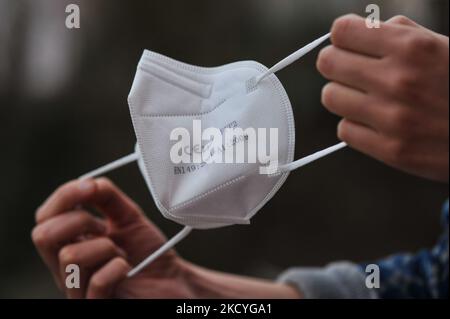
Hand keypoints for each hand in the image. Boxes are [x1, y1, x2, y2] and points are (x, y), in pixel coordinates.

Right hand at [32, 178, 300, 298]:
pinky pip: (88, 287)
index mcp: (85, 236)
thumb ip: (112, 201)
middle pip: (42, 234)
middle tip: (103, 221)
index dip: (64, 196)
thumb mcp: (134, 221)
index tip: (93, 187)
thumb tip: (95, 180)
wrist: (183, 293)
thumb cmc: (161, 257)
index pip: (49, 212)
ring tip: (122, 252)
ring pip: (64, 257)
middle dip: (71, 219)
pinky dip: (107, 271)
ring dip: (95, 245)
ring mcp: (85, 289)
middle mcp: (78, 263)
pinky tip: (126, 270)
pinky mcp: (102, 308)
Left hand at [317, 14, 448, 181]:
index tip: (350, 45)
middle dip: (337, 65)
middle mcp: (398, 80)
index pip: (341, 31)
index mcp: (412, 47)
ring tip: (364, 99)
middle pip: (327, 63)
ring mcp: (393, 118)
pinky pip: (344, 130)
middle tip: (351, 72)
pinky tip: (374, 123)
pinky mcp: (391, 150)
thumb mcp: (443, 46)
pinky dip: (355, 125)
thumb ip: (401, 33)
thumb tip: (360, 29)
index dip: (343, 37)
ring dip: (343, 96)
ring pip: (330, 97)